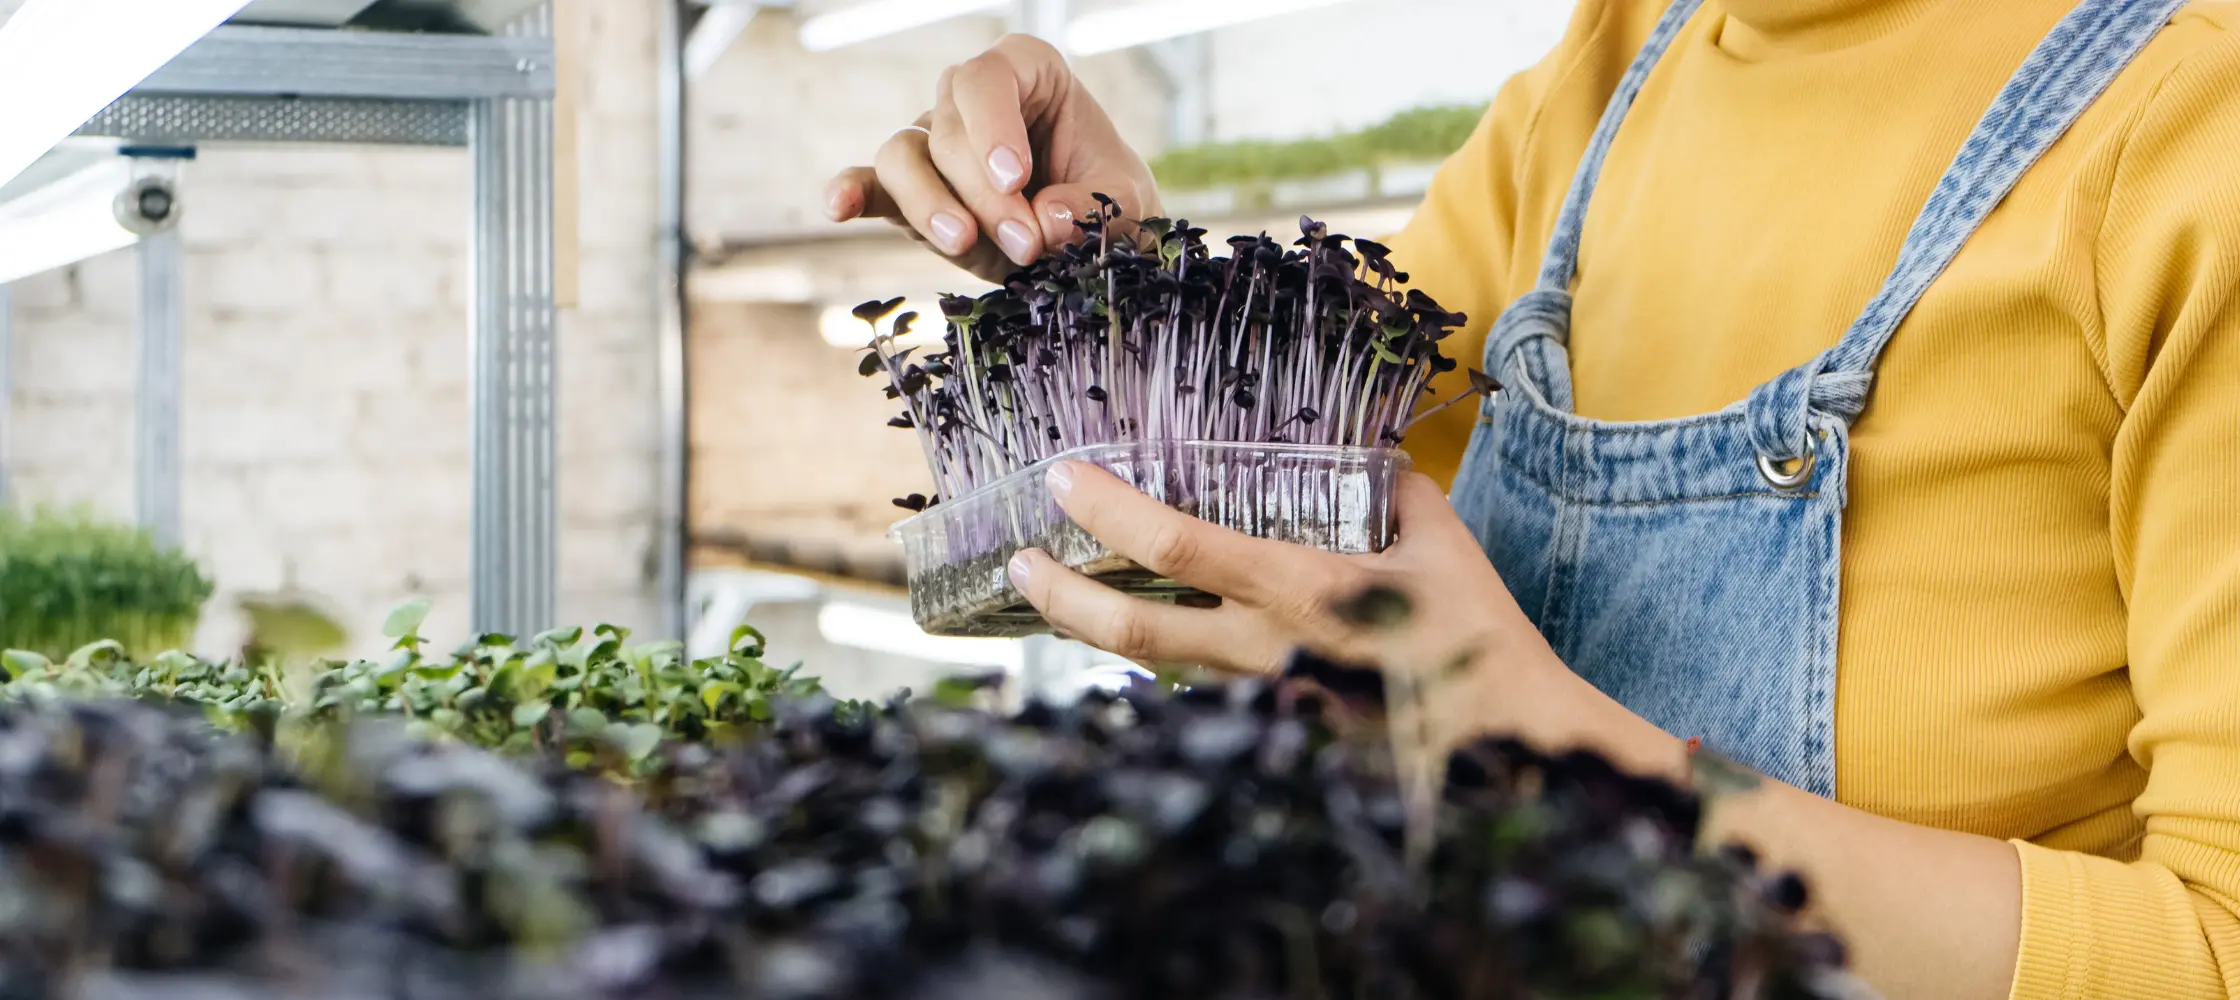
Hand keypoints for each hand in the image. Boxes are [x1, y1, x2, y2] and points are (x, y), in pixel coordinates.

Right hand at [823, 35, 1161, 283]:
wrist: (1086, 245)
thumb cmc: (1106, 203)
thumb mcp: (1123, 203)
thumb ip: (1095, 207)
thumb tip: (1050, 217)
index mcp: (1026, 73)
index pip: (990, 76)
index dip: (995, 125)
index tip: (1018, 178)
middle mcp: (970, 98)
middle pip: (951, 130)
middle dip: (986, 194)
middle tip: (1028, 245)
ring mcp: (933, 141)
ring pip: (904, 154)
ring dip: (930, 203)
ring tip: (964, 242)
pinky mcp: (908, 192)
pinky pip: (871, 182)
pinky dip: (851, 191)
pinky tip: (840, 205)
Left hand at [1005, 463, 1567, 722]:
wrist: (1509, 743)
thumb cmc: (1479, 640)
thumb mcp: (1442, 542)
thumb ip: (1396, 490)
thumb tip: (1369, 455)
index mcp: (1297, 589)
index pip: (1176, 545)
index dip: (1107, 511)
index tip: (1063, 477)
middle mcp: (1264, 649)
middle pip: (1133, 631)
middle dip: (1061, 596)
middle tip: (1018, 560)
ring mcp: (1264, 700)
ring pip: (1157, 666)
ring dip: (1096, 631)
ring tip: (1053, 593)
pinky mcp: (1276, 731)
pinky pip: (1202, 688)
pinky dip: (1161, 659)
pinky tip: (1143, 634)